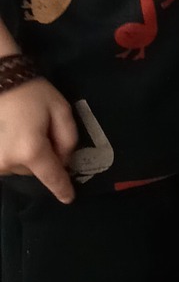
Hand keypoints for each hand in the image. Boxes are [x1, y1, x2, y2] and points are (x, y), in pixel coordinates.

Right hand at [0, 79, 78, 201]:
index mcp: (31, 150)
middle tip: (43, 132)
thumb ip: (68, 140)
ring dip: (30, 155)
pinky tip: (17, 135)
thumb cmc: (34, 94)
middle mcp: (10, 162)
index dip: (62, 189)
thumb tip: (64, 161)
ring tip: (27, 130)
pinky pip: (10, 163)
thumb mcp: (62, 111)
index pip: (52, 177)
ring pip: (23, 168)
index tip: (69, 198)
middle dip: (45, 157)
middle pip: (37, 170)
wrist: (2, 82)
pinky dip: (17, 154)